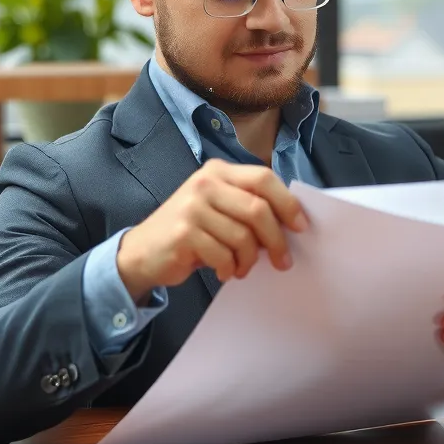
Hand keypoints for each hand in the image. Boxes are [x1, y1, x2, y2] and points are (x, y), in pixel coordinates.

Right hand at [116, 159, 308, 299]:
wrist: (143, 251)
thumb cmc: (191, 231)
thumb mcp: (218, 208)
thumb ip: (247, 206)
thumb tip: (290, 223)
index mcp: (218, 171)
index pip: (263, 178)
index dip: (287, 203)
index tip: (301, 226)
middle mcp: (205, 184)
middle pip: (257, 209)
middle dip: (276, 239)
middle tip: (282, 260)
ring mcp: (192, 207)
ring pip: (243, 237)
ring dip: (249, 260)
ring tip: (242, 268)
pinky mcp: (184, 233)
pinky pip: (223, 255)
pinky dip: (230, 268)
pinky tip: (224, 271)